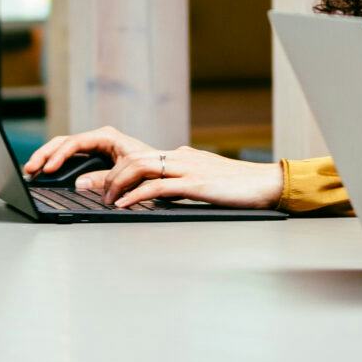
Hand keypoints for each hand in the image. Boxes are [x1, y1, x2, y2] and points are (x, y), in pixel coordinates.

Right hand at [26, 127, 152, 178]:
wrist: (165, 170)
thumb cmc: (151, 168)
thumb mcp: (129, 173)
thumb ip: (105, 178)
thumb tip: (80, 183)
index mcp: (107, 136)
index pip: (75, 142)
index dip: (59, 155)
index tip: (48, 169)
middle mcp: (98, 139)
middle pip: (63, 142)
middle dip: (45, 155)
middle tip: (30, 169)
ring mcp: (94, 147)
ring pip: (63, 148)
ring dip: (46, 158)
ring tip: (31, 170)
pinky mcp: (92, 157)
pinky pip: (69, 157)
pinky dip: (55, 164)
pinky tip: (44, 172)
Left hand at [27, 126, 285, 209]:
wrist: (267, 185)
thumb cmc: (239, 188)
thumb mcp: (204, 182)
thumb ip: (182, 182)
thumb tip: (161, 188)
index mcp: (180, 156)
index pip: (139, 158)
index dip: (115, 171)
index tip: (98, 186)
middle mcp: (180, 157)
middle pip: (132, 158)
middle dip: (107, 175)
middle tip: (94, 194)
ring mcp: (187, 168)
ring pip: (140, 166)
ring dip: (117, 183)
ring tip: (106, 200)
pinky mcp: (195, 183)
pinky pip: (157, 186)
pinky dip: (136, 194)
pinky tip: (124, 205)